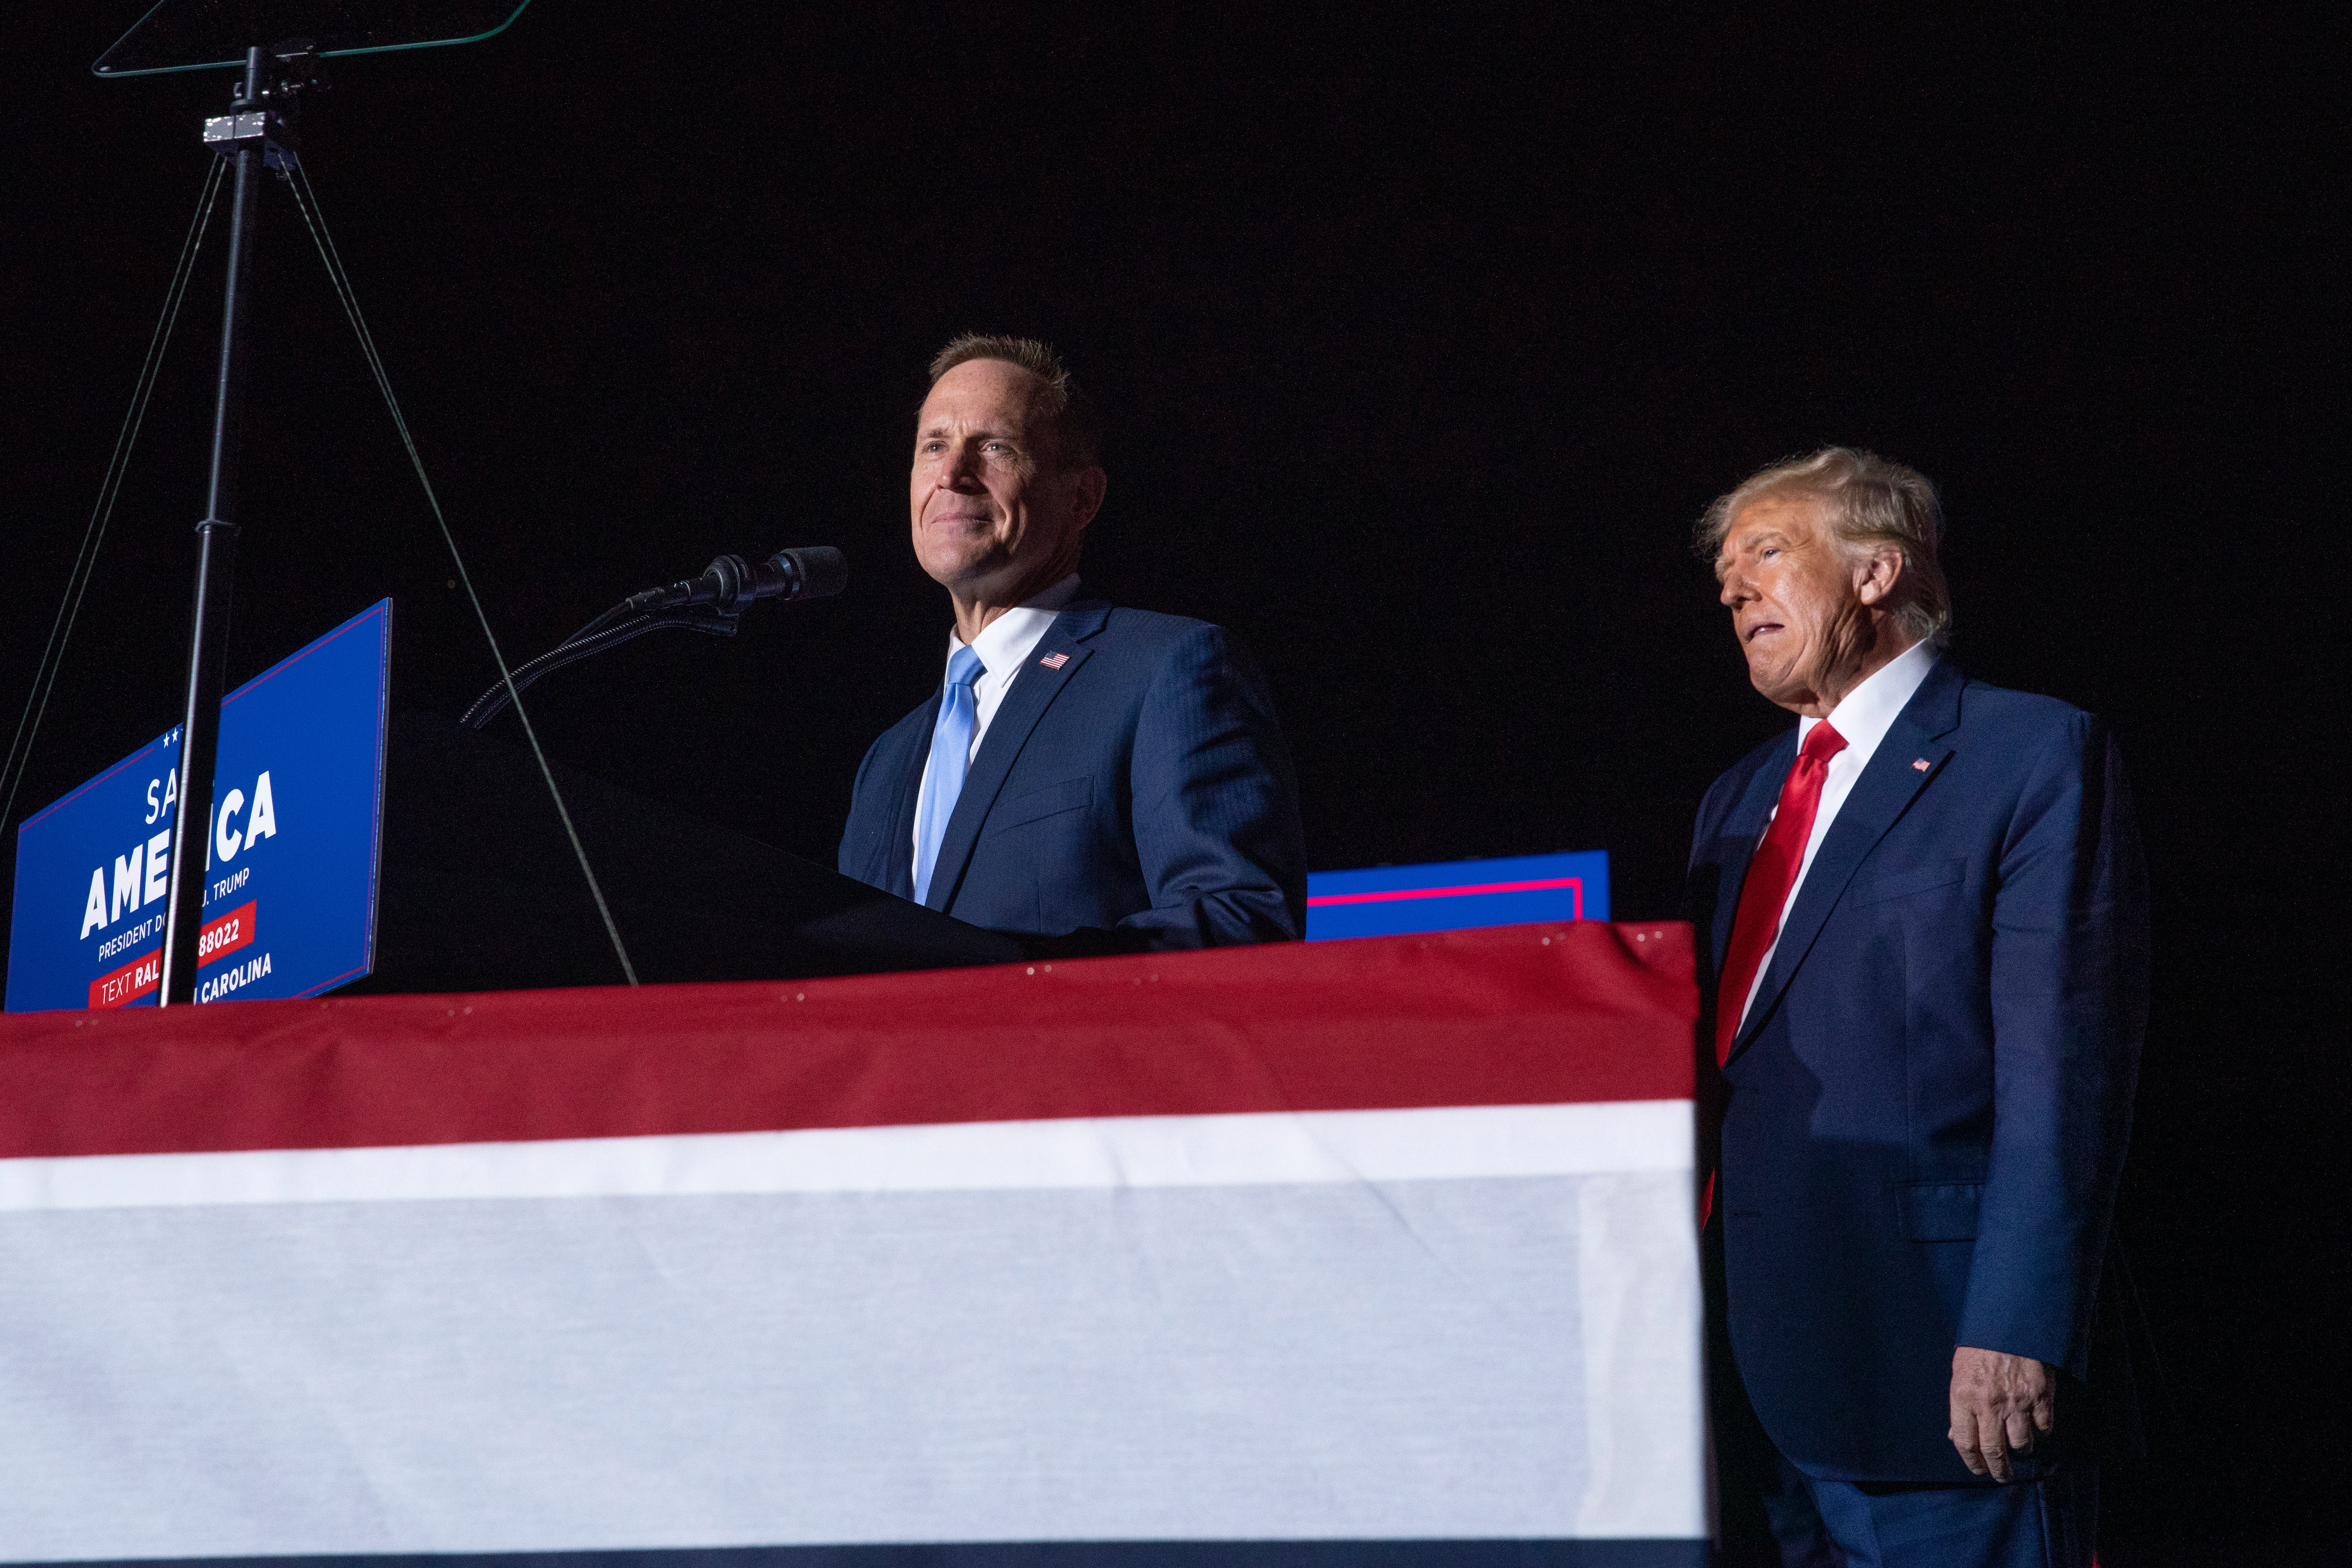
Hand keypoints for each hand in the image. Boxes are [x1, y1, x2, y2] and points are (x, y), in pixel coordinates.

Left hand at [1948, 1346, 2053, 1481]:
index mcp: (1963, 1396)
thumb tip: (1957, 1436)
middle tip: (2002, 1476)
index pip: (1965, 1442)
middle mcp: (1989, 1403)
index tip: (1978, 1470)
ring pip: (2022, 1443)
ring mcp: (2016, 1401)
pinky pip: (2043, 1426)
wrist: (2009, 1322)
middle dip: (1999, 1470)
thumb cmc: (1979, 1346)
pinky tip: (2037, 1430)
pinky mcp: (2040, 1395)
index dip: (1972, 1462)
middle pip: (1994, 1451)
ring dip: (2021, 1451)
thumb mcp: (1959, 1372)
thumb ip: (1960, 1406)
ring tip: (2019, 1451)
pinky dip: (2042, 1432)